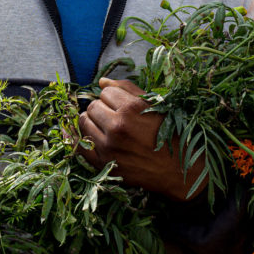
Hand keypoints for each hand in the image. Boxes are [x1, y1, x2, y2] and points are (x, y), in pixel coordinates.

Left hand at [78, 77, 205, 201]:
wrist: (179, 171)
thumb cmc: (170, 135)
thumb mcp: (156, 106)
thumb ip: (129, 90)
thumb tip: (102, 81)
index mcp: (133, 109)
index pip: (107, 92)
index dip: (114, 97)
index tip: (122, 105)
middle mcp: (118, 126)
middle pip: (93, 106)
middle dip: (102, 108)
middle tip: (115, 117)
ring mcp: (108, 146)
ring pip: (84, 122)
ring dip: (92, 122)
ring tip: (105, 127)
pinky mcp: (104, 164)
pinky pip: (78, 146)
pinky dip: (73, 138)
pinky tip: (73, 133)